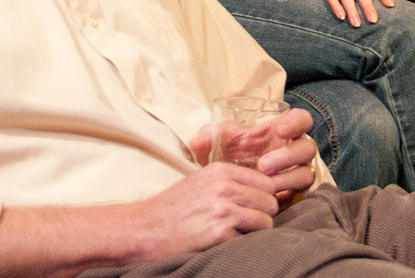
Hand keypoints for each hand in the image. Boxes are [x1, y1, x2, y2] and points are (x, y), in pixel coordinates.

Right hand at [119, 162, 284, 260]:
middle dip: (263, 216)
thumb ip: (231, 182)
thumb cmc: (173, 209)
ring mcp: (222, 209)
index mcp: (221, 170)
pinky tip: (221, 242)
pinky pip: (249, 239)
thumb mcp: (201, 182)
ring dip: (255, 232)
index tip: (255, 208)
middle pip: (270, 202)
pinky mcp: (219, 232)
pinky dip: (239, 244)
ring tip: (235, 234)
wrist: (144, 230)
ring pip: (265, 221)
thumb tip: (266, 190)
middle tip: (245, 225)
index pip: (266, 182)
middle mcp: (224, 186)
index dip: (264, 198)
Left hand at [188, 108, 317, 192]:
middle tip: (263, 166)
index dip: (296, 123)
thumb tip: (194, 142)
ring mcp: (295, 173)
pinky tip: (269, 198)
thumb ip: (207, 139)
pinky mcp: (294, 194)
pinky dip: (286, 195)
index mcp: (280, 132)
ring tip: (265, 184)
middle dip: (288, 156)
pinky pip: (300, 195)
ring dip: (287, 178)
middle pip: (307, 149)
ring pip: (305, 173)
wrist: (226, 191)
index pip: (301, 120)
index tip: (281, 130)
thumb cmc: (228, 160)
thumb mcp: (216, 147)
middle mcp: (292, 151)